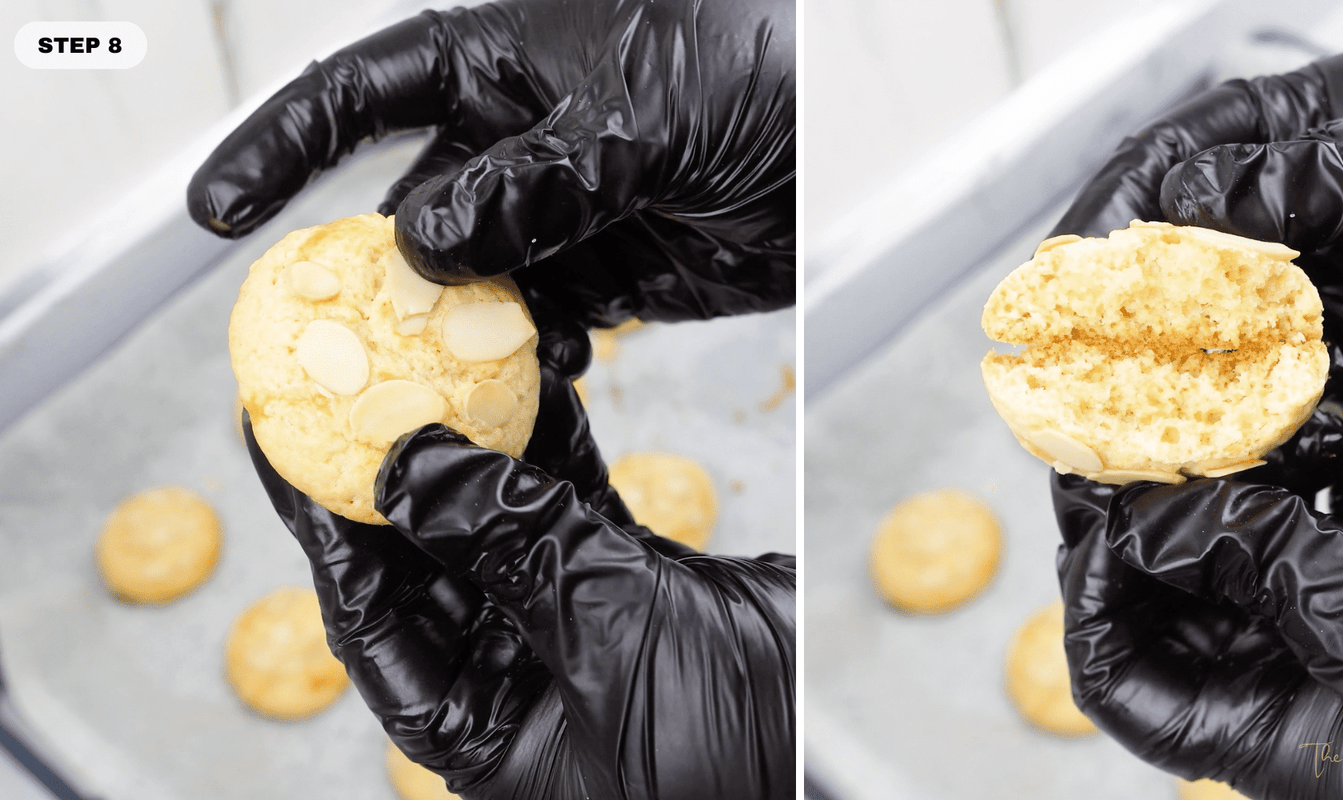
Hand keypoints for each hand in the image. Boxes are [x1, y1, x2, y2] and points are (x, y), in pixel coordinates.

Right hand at [190, 0, 794, 327]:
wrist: (854, 143)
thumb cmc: (756, 78)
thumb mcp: (640, 116)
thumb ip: (535, 180)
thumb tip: (423, 246)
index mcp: (502, 64)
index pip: (363, 95)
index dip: (280, 148)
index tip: (214, 214)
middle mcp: (517, 141)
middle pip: (408, 211)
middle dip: (373, 281)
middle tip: (342, 357)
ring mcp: (559, 213)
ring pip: (470, 286)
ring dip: (456, 338)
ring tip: (445, 387)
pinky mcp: (608, 276)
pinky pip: (541, 326)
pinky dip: (531, 359)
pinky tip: (543, 379)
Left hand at [241, 334, 795, 799]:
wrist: (849, 745)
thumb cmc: (736, 753)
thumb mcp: (610, 637)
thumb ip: (515, 546)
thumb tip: (409, 467)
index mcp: (483, 734)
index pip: (372, 619)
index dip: (325, 527)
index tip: (281, 438)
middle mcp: (518, 683)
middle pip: (429, 561)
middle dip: (394, 468)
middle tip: (351, 375)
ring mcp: (577, 631)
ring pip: (506, 521)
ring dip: (481, 441)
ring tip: (438, 356)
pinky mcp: (637, 588)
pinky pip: (577, 507)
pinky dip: (560, 448)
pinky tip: (535, 381)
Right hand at [1053, 21, 1342, 423]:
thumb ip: (1324, 170)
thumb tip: (1198, 206)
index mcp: (1296, 127)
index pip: (1164, 172)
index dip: (1106, 233)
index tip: (1067, 296)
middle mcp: (1301, 209)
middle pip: (1180, 280)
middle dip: (1149, 344)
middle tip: (1119, 408)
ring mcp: (1339, 284)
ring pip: (1241, 354)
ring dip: (1250, 398)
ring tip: (1281, 426)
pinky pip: (1320, 399)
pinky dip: (1333, 421)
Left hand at [1053, 417, 1342, 798]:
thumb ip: (1264, 565)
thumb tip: (1153, 512)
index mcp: (1268, 738)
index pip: (1120, 678)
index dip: (1088, 593)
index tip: (1091, 497)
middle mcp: (1297, 692)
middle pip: (1182, 592)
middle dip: (1176, 501)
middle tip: (1159, 409)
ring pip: (1269, 538)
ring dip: (1283, 465)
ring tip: (1307, 405)